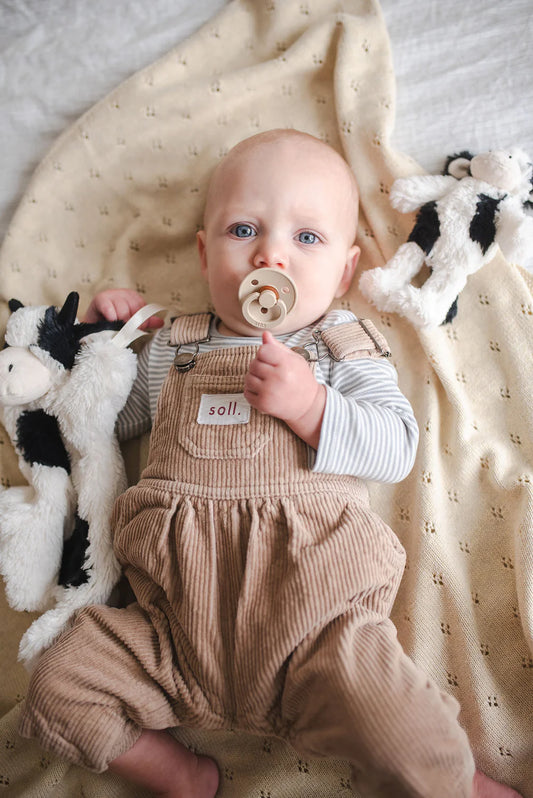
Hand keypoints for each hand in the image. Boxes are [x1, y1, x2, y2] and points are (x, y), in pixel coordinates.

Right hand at [83, 289, 163, 329]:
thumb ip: (146, 321)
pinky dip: (111, 318)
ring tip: (116, 327)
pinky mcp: (100, 299)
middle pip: (134, 310)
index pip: (143, 308)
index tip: (138, 329)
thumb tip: (161, 323)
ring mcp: (112, 294)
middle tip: (126, 330)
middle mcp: (123, 293)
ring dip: (120, 323)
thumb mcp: (130, 320)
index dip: (142, 321)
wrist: (93, 324)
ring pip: (123, 311)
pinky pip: (109, 310)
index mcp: (133, 296)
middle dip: (131, 324)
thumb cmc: (112, 322)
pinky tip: (110, 322)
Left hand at [244, 331, 325, 448]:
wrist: (308, 405)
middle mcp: (277, 377)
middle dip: (259, 366)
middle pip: (253, 364)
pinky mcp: (263, 404)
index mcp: (286, 364)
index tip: (272, 360)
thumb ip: (278, 347)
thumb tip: (264, 334)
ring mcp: (269, 392)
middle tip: (270, 373)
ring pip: (248, 378)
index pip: (262, 351)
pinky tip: (264, 391)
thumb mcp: (294, 359)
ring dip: (254, 379)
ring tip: (267, 382)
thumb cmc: (301, 380)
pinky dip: (252, 391)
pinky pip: (247, 392)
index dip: (265, 354)